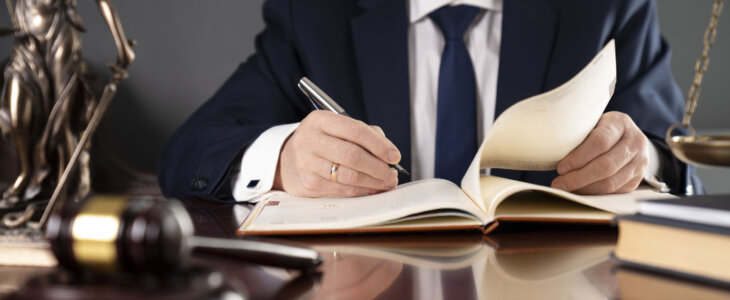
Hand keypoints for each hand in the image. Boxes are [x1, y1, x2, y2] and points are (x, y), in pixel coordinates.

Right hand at [273, 111, 399, 196]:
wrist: (287, 160)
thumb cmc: (321, 143)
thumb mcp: (336, 128)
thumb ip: (364, 134)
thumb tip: (389, 153)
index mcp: (320, 120)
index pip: (355, 130)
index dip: (379, 145)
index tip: (394, 156)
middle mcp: (310, 140)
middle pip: (352, 155)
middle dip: (378, 167)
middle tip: (392, 173)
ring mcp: (307, 163)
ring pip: (348, 176)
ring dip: (373, 182)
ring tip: (386, 182)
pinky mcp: (308, 183)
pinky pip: (342, 190)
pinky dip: (362, 191)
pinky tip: (372, 189)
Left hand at [551, 112, 648, 194]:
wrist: (628, 136)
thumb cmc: (601, 129)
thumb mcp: (592, 123)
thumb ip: (579, 134)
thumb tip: (551, 151)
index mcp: (620, 123)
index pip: (600, 142)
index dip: (579, 157)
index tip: (561, 168)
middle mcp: (635, 142)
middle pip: (606, 166)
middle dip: (578, 178)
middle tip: (558, 183)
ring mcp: (640, 162)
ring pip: (610, 182)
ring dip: (584, 188)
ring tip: (566, 188)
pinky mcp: (638, 178)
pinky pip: (614, 191)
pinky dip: (594, 193)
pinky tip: (579, 190)